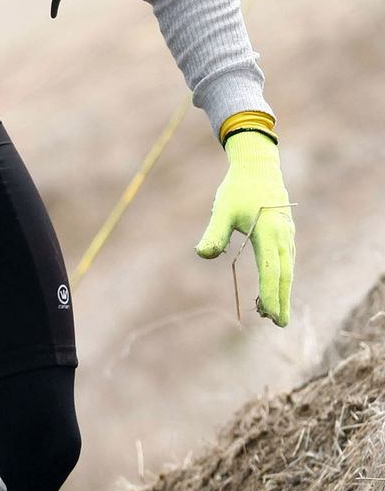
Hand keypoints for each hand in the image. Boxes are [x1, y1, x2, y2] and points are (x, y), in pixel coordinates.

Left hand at [196, 131, 294, 326]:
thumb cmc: (238, 189)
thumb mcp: (222, 209)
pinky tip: (273, 288)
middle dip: (281, 300)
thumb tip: (203, 255)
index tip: (268, 314)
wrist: (257, 166)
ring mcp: (287, 236)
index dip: (270, 294)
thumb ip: (214, 233)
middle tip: (278, 324)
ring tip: (272, 313)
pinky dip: (282, 278)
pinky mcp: (286, 235)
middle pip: (285, 275)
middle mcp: (283, 237)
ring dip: (281, 291)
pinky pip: (286, 261)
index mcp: (269, 233)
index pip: (271, 271)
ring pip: (287, 269)